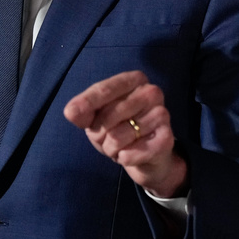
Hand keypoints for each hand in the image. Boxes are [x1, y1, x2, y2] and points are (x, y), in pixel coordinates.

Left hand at [63, 70, 187, 198]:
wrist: (147, 157)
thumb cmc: (119, 129)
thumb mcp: (96, 118)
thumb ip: (83, 112)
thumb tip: (71, 112)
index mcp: (134, 79)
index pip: (105, 89)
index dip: (87, 102)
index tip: (71, 113)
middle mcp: (151, 92)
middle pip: (109, 114)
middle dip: (99, 133)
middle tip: (106, 138)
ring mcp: (162, 114)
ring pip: (117, 136)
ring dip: (110, 148)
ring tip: (119, 147)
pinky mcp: (166, 139)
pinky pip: (130, 153)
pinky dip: (123, 158)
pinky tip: (130, 155)